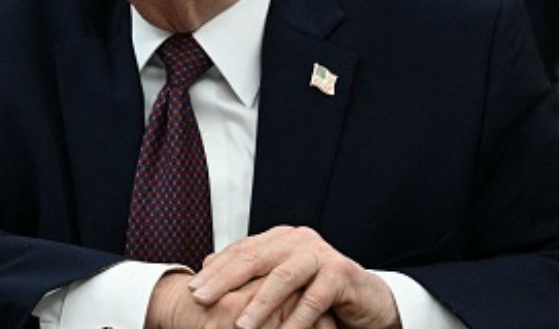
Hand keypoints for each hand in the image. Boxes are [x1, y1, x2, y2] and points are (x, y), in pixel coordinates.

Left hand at [188, 226, 399, 328]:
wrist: (366, 301)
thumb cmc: (318, 293)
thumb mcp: (281, 283)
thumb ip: (251, 272)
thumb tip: (208, 264)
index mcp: (280, 239)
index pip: (241, 251)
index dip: (215, 270)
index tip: (192, 290)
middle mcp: (299, 240)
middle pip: (255, 258)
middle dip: (225, 280)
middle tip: (200, 299)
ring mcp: (321, 255)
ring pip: (283, 277)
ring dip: (259, 303)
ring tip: (240, 325)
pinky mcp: (341, 274)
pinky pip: (314, 299)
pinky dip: (296, 320)